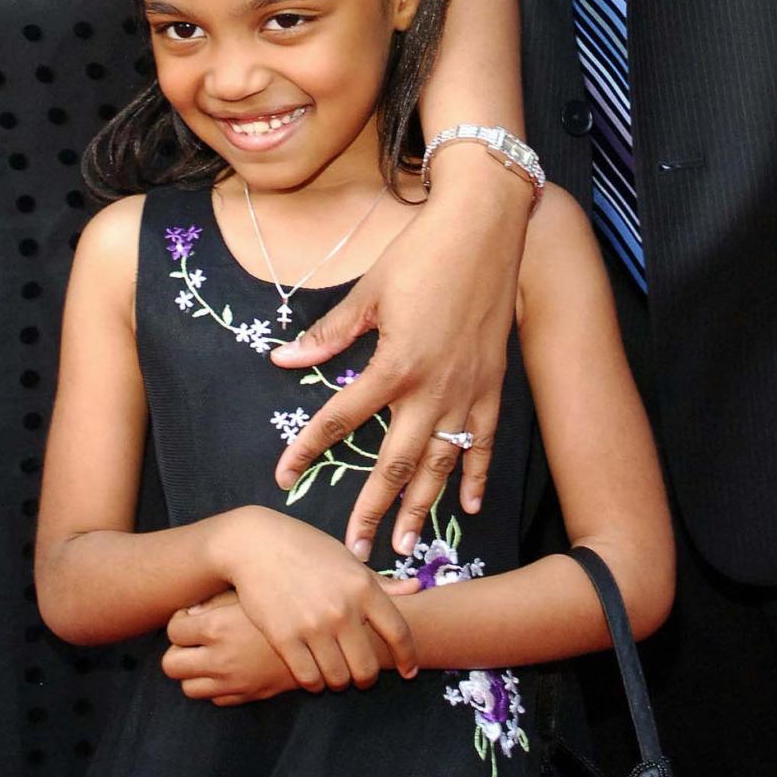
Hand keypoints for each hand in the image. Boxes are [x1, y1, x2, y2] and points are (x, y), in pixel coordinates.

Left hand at [162, 591, 296, 705]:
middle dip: (178, 651)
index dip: (180, 621)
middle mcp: (221, 658)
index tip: (192, 616)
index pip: (173, 630)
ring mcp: (235, 681)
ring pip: (190, 688)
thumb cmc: (286, 601)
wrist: (327, 632)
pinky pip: (218, 699)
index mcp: (218, 627)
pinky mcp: (251, 695)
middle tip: (193, 639)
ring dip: (194, 672)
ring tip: (210, 655)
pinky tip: (232, 667)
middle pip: (171, 665)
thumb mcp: (250, 592)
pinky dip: (218, 686)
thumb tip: (191, 612)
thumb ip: (216, 601)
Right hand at [216, 507, 418, 691]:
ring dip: (339, 681)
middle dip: (366, 678)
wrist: (254, 545)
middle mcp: (343, 610)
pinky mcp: (284, 638)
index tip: (409, 671)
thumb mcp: (347, 558)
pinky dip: (313, 682)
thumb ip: (380, 581)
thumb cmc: (304, 548)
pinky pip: (308, 678)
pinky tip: (312, 673)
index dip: (408, 658)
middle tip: (360, 675)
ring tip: (335, 674)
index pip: (399, 633)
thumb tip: (415, 589)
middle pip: (367, 668)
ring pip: (338, 678)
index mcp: (363, 587)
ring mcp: (313, 626)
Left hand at [271, 178, 525, 558]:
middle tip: (355, 549)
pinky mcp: (494, 386)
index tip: (284, 476)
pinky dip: (476, 476)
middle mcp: (432, 388)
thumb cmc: (421, 253)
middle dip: (373, 508)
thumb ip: (329, 334)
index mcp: (394, 364)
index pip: (341, 419)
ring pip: (441, 463)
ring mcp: (468, 391)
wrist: (485, 228)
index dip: (308, 449)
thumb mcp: (368, 292)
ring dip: (422, 507)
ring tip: (405, 544)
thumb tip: (282, 360)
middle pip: (395, 462)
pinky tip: (467, 508)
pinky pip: (484, 442)